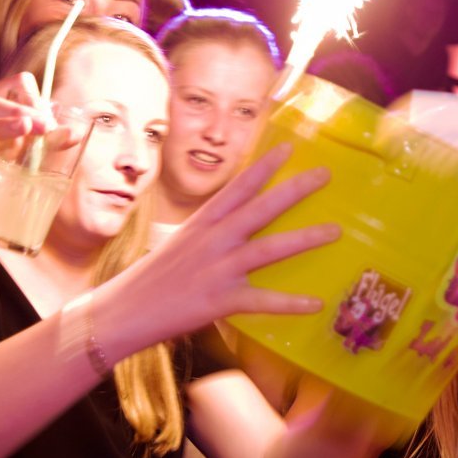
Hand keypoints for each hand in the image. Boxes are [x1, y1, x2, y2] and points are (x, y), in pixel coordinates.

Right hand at [97, 144, 339, 354]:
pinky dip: (290, 303)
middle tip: (325, 175)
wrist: (123, 310)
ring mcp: (218, 269)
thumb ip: (209, 230)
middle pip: (261, 208)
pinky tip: (315, 303)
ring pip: (269, 248)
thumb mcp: (180, 241)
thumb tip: (233, 220)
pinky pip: (263, 301)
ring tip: (334, 231)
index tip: (289, 147)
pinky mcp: (221, 300)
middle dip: (295, 190)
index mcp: (203, 222)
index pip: (238, 186)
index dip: (265, 166)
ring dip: (305, 239)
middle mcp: (214, 239)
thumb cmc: (154, 276)